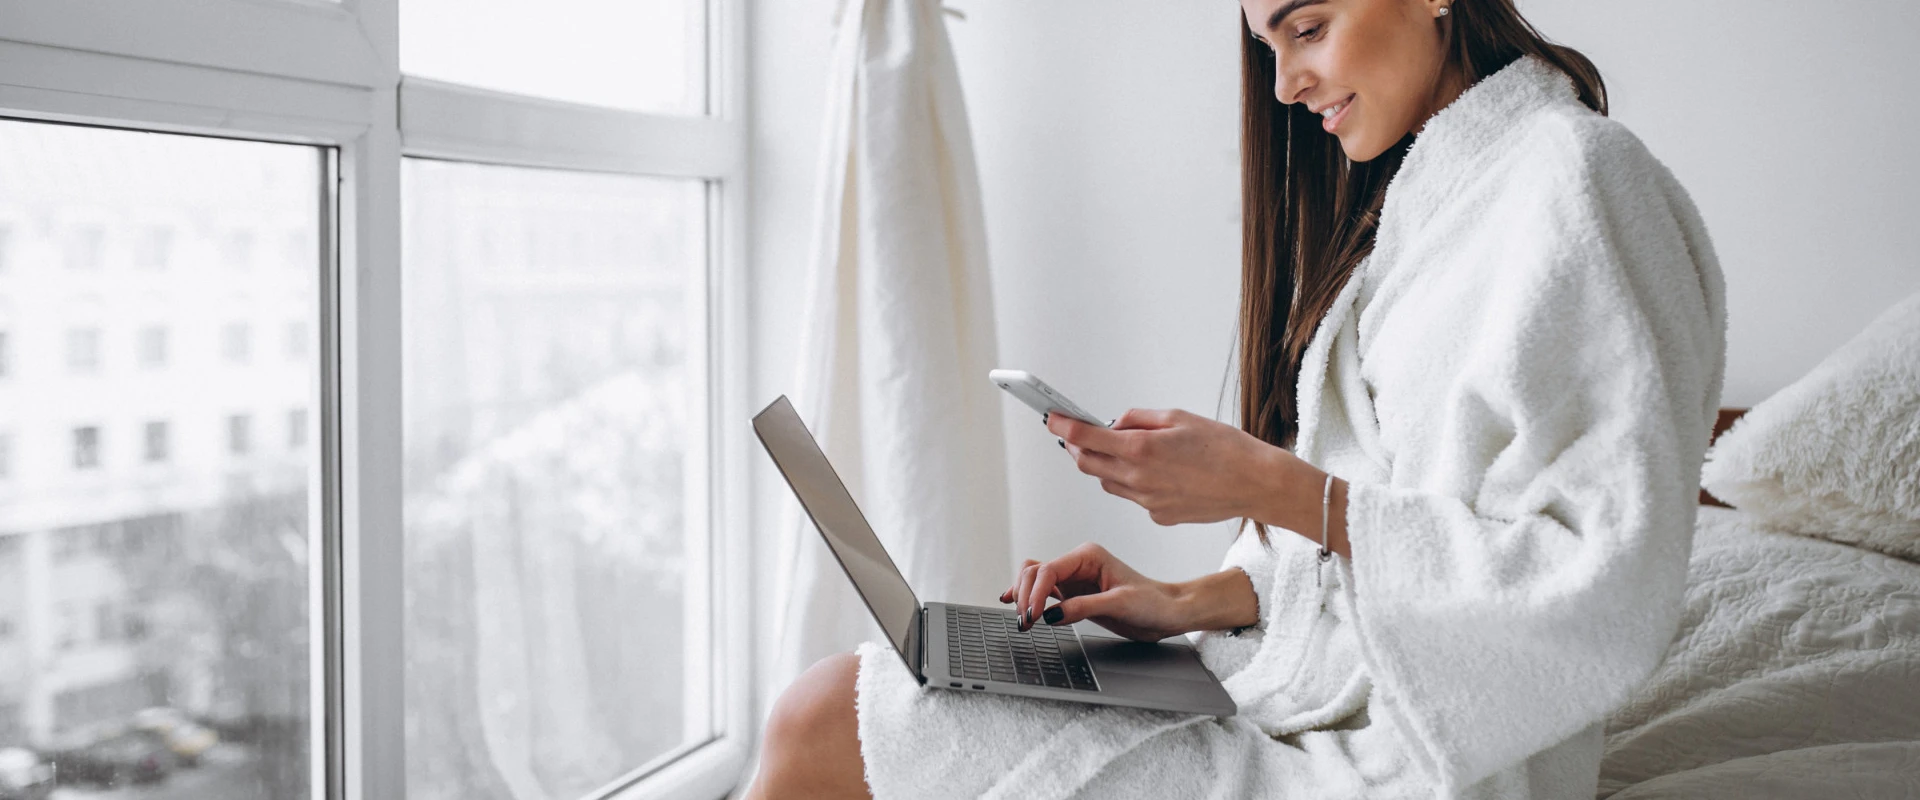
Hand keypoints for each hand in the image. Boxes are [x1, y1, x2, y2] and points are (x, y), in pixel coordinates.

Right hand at [999, 543, 1239, 640]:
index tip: (1033, 615)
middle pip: (1034, 571)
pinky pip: (1044, 594)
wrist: (1167, 613)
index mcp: (1088, 557)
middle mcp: (1077, 564)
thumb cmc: (1152, 603)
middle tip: (1025, 620)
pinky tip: (1019, 607)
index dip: (1035, 592)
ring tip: (1022, 619)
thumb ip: (1083, 607)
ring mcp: (1074, 580)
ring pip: (1034, 580)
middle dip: (1024, 593)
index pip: (1048, 570)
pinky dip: (1030, 599)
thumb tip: (1051, 615)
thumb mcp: (1119, 604)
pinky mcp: (1074, 595)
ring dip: (1024, 596)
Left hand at [1048, 408, 1315, 526]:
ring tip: (1121, 450)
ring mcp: (1147, 502)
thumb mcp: (1178, 417)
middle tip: (1076, 434)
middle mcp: (1138, 479)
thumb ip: (1139, 420)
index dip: (1062, 427)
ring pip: (1108, 483)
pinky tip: (1157, 472)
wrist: (1255, 483)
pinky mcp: (1159, 516)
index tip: (1051, 419)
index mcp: (1141, 449)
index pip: (1085, 437)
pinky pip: (1134, 497)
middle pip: (1088, 465)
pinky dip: (1133, 483)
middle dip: (1077, 448)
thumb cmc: (1224, 447)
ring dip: (1104, 466)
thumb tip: (1114, 424)